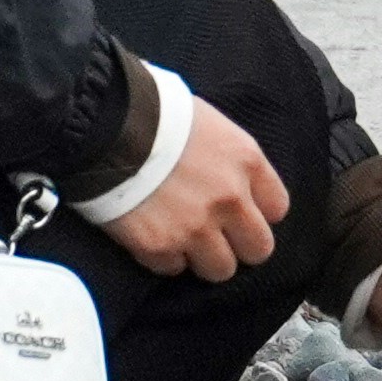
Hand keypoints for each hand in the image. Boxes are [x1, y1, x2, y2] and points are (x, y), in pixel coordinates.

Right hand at [96, 100, 287, 284]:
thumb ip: (229, 158)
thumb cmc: (154, 111)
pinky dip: (164, 257)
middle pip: (258, 249)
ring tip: (183, 238)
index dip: (258, 212)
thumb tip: (233, 178)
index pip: (277, 208)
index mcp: (245, 161)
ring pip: (221, 269)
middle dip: (238, 244)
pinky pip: (173, 269)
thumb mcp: (209, 122)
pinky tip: (152, 234)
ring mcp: (195, 228)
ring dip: (203, 257)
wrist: (104, 124)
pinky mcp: (159, 247)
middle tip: (216, 234)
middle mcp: (229, 199)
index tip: (241, 211)